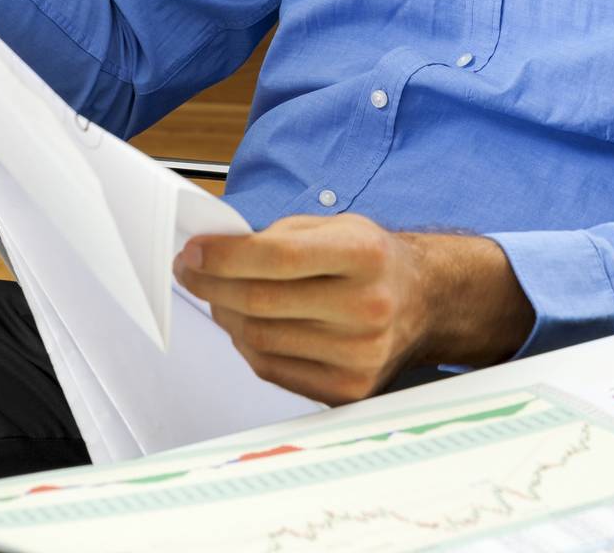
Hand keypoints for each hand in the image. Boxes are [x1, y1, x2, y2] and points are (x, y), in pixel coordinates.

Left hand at [172, 213, 533, 405]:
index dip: (224, 256)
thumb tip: (214, 251)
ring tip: (215, 296)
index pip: (278, 256)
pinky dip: (246, 345)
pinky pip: (272, 369)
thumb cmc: (372, 259)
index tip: (192, 251)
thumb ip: (280, 235)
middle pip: (261, 302)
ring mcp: (359, 355)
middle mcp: (366, 306)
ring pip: (260, 339)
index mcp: (364, 254)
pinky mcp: (347, 389)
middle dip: (211, 286)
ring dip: (224, 316)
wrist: (424, 301)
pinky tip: (241, 323)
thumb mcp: (337, 225)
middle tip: (189, 271)